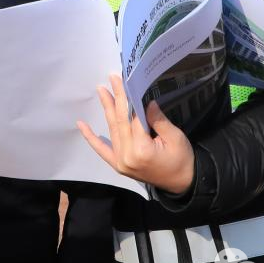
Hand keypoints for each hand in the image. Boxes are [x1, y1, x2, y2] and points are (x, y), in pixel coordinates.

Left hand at [77, 74, 195, 193]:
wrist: (182, 183)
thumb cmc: (182, 159)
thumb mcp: (175, 137)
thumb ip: (158, 120)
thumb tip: (145, 101)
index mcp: (142, 149)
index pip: (134, 118)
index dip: (130, 99)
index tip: (125, 81)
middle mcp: (126, 156)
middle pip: (120, 121)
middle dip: (116, 98)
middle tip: (111, 79)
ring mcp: (120, 162)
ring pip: (112, 130)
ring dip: (107, 109)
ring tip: (102, 90)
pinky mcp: (118, 165)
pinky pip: (102, 150)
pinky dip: (91, 138)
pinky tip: (81, 125)